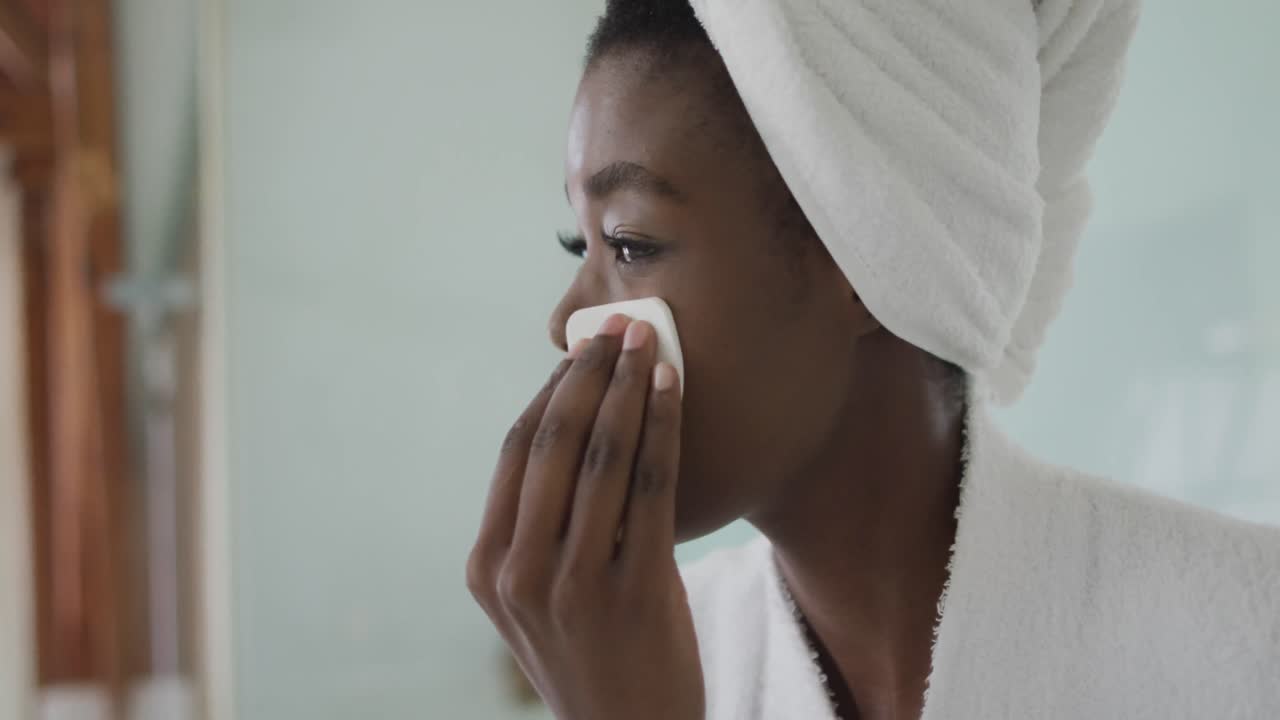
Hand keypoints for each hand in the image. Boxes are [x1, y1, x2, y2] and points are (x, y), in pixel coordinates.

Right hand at [467, 315, 703, 719]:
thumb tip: (574, 425)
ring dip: (628, 387)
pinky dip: (661, 428)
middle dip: (588, 373)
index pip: (516, 452)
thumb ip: (536, 530)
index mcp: (487, 568)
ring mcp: (575, 583)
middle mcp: (519, 572)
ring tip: (648, 342)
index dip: (549, 391)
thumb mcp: (536, 600)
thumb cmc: (589, 656)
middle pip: (554, 442)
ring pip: (602, 456)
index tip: (579, 350)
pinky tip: (673, 390)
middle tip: (617, 326)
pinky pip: (650, 487)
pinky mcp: (634, 589)